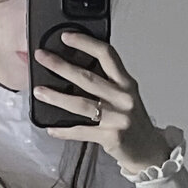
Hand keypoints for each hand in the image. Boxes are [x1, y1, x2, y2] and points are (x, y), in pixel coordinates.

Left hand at [32, 31, 171, 176]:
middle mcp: (124, 98)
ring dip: (57, 97)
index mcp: (126, 83)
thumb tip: (73, 71)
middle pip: (88, 78)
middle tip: (41, 57)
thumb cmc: (132, 122)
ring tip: (39, 91)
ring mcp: (118, 118)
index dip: (85, 43)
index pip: (106, 55)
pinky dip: (64, 131)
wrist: (148, 151)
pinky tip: (51, 129)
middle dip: (61, 66)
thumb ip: (107, 84)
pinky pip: (81, 131)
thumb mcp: (125, 97)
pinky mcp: (111, 137)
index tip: (66, 36)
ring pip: (81, 104)